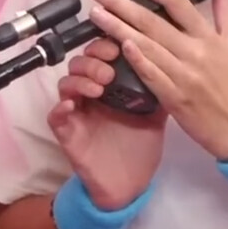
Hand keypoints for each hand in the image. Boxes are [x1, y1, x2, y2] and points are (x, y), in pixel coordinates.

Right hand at [48, 35, 165, 207]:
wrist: (130, 183)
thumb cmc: (140, 146)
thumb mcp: (156, 114)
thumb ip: (159, 88)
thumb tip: (172, 60)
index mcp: (110, 86)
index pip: (101, 55)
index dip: (105, 45)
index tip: (119, 44)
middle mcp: (90, 95)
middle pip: (80, 63)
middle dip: (93, 61)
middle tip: (109, 70)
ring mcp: (77, 112)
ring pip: (65, 84)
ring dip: (80, 80)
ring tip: (99, 88)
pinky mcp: (66, 132)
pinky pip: (55, 114)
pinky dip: (61, 106)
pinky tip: (73, 104)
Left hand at [83, 0, 227, 158]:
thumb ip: (225, 6)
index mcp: (208, 36)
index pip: (176, 2)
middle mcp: (194, 52)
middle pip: (153, 21)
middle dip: (120, 3)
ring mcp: (183, 75)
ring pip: (147, 46)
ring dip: (117, 28)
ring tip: (95, 14)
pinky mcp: (173, 97)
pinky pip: (151, 75)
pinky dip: (137, 60)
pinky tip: (119, 45)